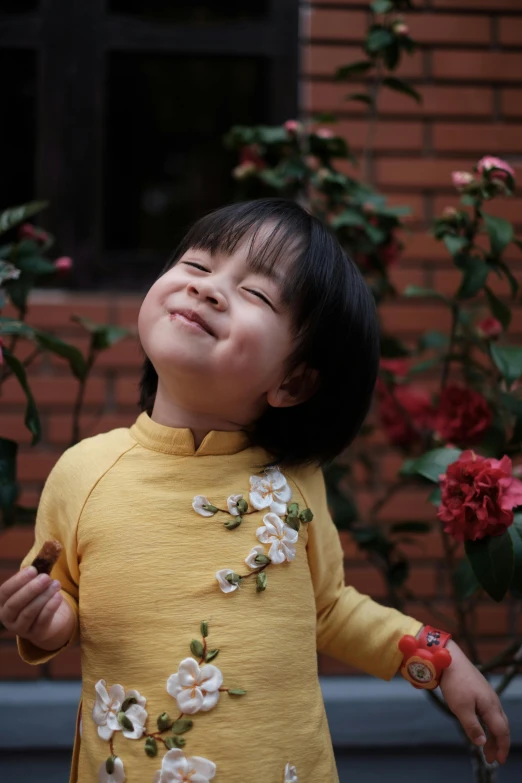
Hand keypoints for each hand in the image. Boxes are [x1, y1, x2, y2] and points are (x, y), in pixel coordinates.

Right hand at [0, 566, 74, 650]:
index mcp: (3, 603)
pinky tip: (58, 596)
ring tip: (56, 584)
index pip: (5, 591)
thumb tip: (51, 546)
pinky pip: (42, 621)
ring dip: (43, 596)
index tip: (33, 569)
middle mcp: (8, 617)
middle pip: (15, 604)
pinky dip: (50, 607)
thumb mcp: (36, 583)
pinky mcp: (37, 634)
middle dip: (31, 589)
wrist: (48, 621)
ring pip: (29, 612)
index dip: (18, 580)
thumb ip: (40, 569)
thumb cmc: (38, 597)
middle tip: (46, 577)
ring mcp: (21, 628)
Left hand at [440, 640, 509, 764]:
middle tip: (490, 758)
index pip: (502, 731)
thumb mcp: (461, 708)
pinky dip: (487, 724)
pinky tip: (480, 726)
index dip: (502, 747)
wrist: (450, 659)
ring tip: (484, 746)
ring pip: (495, 719)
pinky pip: (489, 712)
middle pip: (500, 727)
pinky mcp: (480, 690)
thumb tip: (482, 743)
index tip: (499, 761)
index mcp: (491, 706)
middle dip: (497, 744)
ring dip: (491, 734)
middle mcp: (493, 701)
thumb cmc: (455, 683)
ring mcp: (487, 695)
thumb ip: (472, 726)